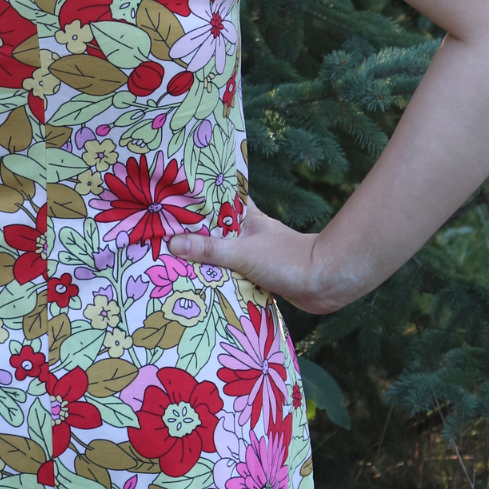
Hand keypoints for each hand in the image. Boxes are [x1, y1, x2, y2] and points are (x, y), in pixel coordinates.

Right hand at [168, 200, 345, 314]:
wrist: (326, 282)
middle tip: (161, 239)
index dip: (195, 203)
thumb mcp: (243, 252)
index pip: (216, 202)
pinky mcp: (260, 276)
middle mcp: (249, 233)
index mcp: (246, 217)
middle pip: (215, 231)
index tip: (168, 204)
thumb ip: (210, 249)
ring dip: (206, 261)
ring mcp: (255, 255)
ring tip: (172, 264)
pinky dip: (220, 279)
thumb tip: (172, 243)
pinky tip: (201, 287)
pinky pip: (233, 275)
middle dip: (193, 236)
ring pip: (223, 255)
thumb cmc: (288, 259)